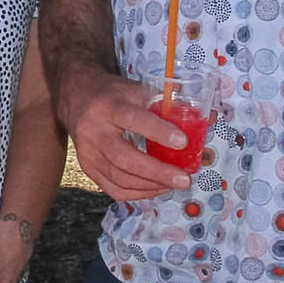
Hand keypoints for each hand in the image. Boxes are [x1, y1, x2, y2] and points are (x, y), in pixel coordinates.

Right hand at [55, 67, 191, 200]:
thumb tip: (207, 118)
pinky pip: (114, 189)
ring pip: (120, 178)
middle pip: (125, 158)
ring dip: (152, 185)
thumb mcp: (135, 89)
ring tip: (176, 183)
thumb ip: (167, 104)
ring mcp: (88, 153)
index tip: (183, 142)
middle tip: (184, 178)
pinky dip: (139, 193)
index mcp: (108, 106)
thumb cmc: (112, 94)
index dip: (159, 132)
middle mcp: (94, 131)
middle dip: (158, 172)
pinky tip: (156, 188)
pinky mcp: (88, 168)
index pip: (133, 119)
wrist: (76, 98)